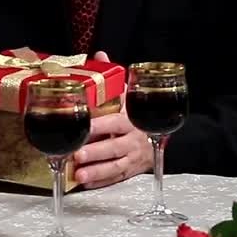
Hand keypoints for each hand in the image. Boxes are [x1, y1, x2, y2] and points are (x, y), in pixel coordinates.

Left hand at [71, 51, 152, 188]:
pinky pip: (117, 178)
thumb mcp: (127, 95)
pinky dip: (101, 182)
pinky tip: (85, 183)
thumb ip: (113, 78)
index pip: (115, 121)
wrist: (159, 134)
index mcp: (131, 119)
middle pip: (114, 147)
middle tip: (77, 155)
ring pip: (115, 166)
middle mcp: (133, 139)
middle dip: (96, 152)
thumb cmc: (134, 113)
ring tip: (78, 174)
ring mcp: (133, 157)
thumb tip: (100, 53)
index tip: (84, 126)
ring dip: (97, 171)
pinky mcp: (132, 170)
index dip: (99, 125)